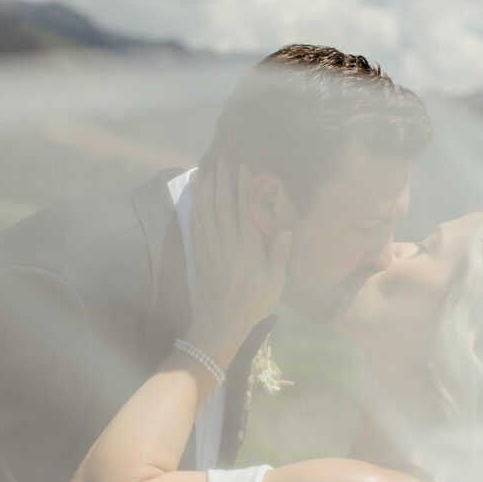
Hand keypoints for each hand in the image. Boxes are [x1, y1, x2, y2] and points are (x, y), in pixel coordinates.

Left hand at [191, 160, 291, 346]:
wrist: (222, 322)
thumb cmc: (254, 303)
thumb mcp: (276, 283)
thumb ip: (280, 255)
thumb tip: (287, 228)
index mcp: (248, 249)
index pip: (245, 210)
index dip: (243, 187)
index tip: (243, 167)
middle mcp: (228, 244)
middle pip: (223, 205)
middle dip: (222, 180)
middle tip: (223, 159)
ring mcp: (211, 248)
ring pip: (206, 212)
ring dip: (206, 189)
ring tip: (207, 170)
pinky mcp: (201, 255)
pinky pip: (196, 226)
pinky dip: (195, 208)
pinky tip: (196, 196)